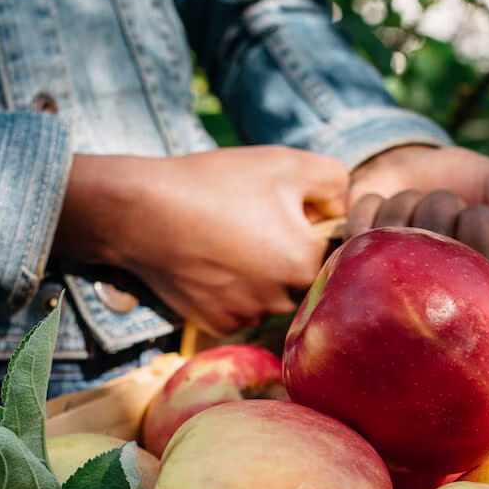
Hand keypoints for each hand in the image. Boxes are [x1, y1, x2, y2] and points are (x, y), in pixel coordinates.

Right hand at [53, 146, 347, 336]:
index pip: (340, 257)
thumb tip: (347, 207)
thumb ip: (335, 180)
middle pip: (308, 283)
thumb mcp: (285, 163)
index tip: (300, 215)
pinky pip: (243, 312)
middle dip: (296, 258)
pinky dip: (237, 292)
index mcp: (306, 263)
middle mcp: (282, 300)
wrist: (141, 211)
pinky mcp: (219, 325)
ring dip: (268, 279)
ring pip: (276, 300)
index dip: (324, 232)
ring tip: (237, 242)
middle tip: (264, 226)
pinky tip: (216, 264)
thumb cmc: (216, 182)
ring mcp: (249, 317)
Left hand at [345, 145, 488, 271]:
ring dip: (405, 202)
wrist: (413, 166)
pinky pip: (360, 228)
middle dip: (440, 206)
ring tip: (413, 203)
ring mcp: (392, 274)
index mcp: (477, 277)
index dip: (479, 222)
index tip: (475, 209)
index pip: (484, 256)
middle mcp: (435, 284)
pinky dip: (370, 204)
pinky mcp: (358, 258)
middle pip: (439, 242)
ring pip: (398, 232)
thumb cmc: (464, 183)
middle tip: (442, 202)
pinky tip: (381, 203)